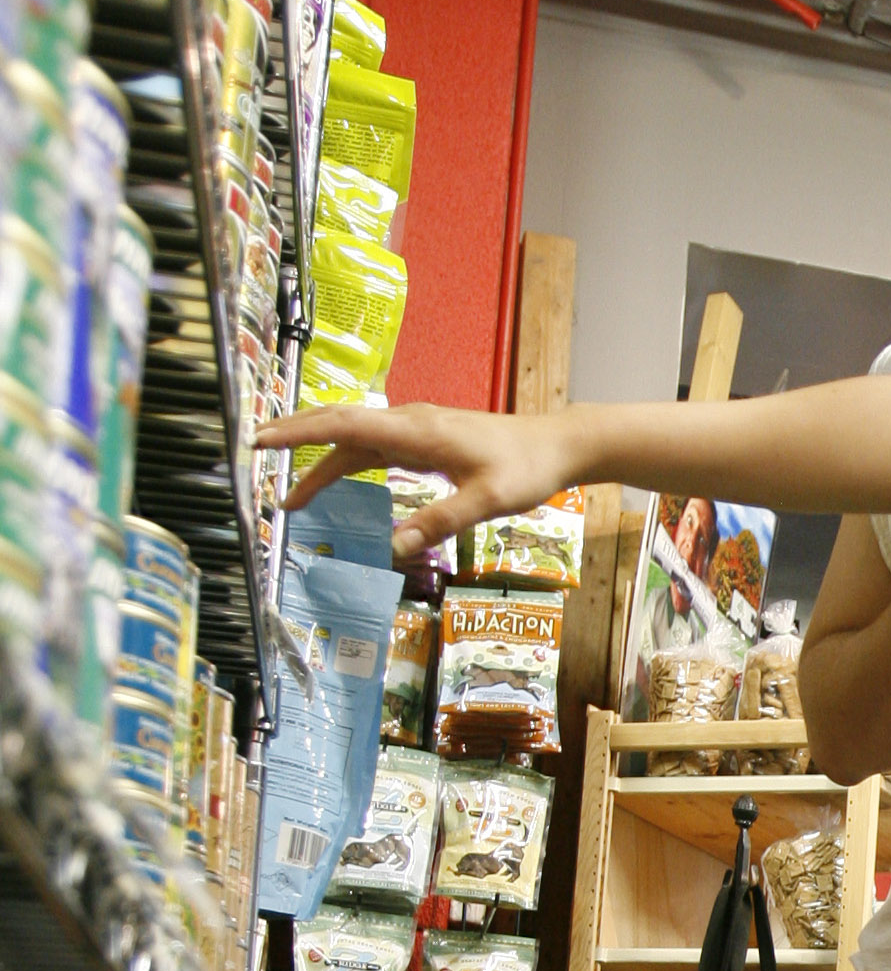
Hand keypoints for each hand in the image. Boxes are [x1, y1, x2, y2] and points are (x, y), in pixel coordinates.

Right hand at [257, 401, 578, 562]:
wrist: (554, 446)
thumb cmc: (524, 469)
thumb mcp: (485, 501)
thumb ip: (439, 522)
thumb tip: (394, 547)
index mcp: (416, 432)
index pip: (344, 426)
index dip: (299, 433)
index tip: (263, 440)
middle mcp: (408, 423)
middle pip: (338, 426)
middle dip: (295, 441)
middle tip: (258, 456)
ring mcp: (414, 429)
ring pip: (353, 438)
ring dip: (320, 461)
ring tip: (293, 494)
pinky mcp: (423, 440)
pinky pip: (372, 446)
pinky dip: (346, 461)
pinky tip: (335, 481)